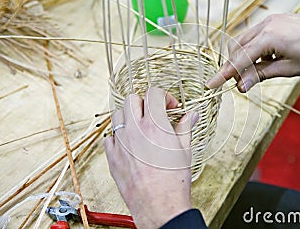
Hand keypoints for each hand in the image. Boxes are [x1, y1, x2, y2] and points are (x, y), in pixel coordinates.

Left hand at [105, 87, 198, 228]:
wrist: (159, 205)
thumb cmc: (172, 181)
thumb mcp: (185, 150)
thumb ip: (185, 127)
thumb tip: (191, 116)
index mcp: (155, 125)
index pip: (153, 93)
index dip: (164, 96)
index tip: (169, 106)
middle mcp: (135, 130)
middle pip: (132, 98)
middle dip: (144, 102)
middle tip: (154, 112)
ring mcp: (121, 143)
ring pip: (117, 114)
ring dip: (129, 116)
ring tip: (140, 126)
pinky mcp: (112, 157)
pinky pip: (109, 137)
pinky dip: (118, 136)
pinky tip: (129, 143)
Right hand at [206, 13, 299, 91]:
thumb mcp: (289, 69)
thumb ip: (261, 75)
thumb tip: (240, 86)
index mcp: (269, 36)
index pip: (239, 58)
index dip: (224, 74)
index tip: (210, 84)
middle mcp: (267, 24)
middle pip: (238, 48)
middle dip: (235, 66)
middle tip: (242, 84)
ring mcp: (271, 20)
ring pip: (245, 41)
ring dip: (244, 58)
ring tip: (256, 73)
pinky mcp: (276, 21)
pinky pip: (256, 36)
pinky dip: (255, 49)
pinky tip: (266, 60)